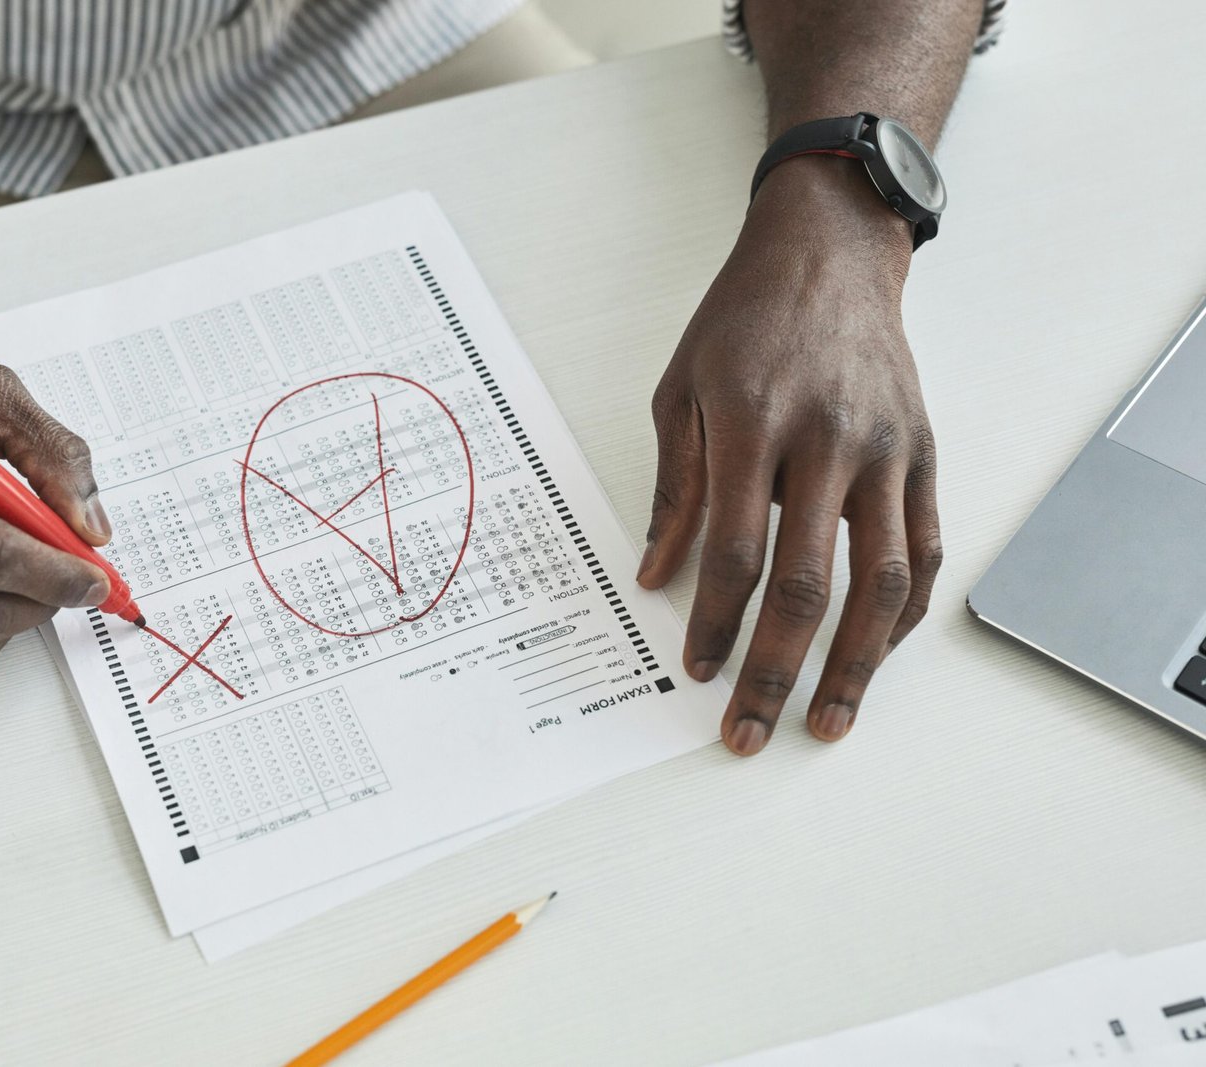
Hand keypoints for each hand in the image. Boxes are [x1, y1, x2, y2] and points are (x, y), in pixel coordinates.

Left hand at [636, 158, 943, 754]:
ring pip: (882, 580)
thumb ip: (675, 489)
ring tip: (829, 721)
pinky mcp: (926, 454)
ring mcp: (889, 450)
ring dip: (856, 665)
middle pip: (809, 583)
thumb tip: (657, 575)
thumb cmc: (744, 320)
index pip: (735, 550)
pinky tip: (874, 654)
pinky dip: (903, 613)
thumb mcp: (681, 391)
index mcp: (755, 422)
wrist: (831, 255)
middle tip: (751, 730)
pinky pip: (925, 550)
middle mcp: (830, 440)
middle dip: (775, 670)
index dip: (715, 622)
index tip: (697, 672)